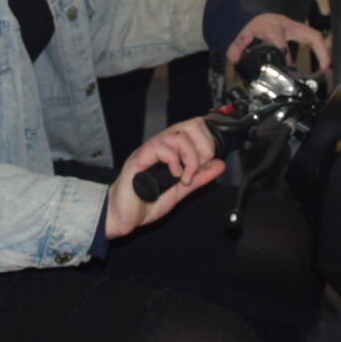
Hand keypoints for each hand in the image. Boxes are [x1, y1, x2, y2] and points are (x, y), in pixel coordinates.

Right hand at [106, 118, 224, 239]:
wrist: (121, 216)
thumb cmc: (144, 203)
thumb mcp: (180, 191)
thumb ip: (199, 177)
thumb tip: (219, 164)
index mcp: (171, 151)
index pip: (195, 129)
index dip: (208, 142)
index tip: (206, 164)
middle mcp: (161, 146)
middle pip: (191, 125)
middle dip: (203, 146)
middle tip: (199, 167)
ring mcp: (150, 150)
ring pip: (179, 135)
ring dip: (190, 158)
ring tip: (185, 177)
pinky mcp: (140, 157)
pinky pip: (163, 147)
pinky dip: (174, 162)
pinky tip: (174, 177)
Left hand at [225, 12, 330, 72]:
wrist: (251, 18)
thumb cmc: (249, 26)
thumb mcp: (242, 36)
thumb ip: (237, 47)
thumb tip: (235, 58)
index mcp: (272, 26)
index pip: (280, 40)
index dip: (285, 54)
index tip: (286, 68)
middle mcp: (287, 26)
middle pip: (309, 34)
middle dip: (320, 51)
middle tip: (324, 67)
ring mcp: (294, 29)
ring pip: (315, 37)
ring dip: (323, 52)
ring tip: (326, 68)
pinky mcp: (297, 33)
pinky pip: (312, 41)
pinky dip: (319, 51)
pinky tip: (321, 64)